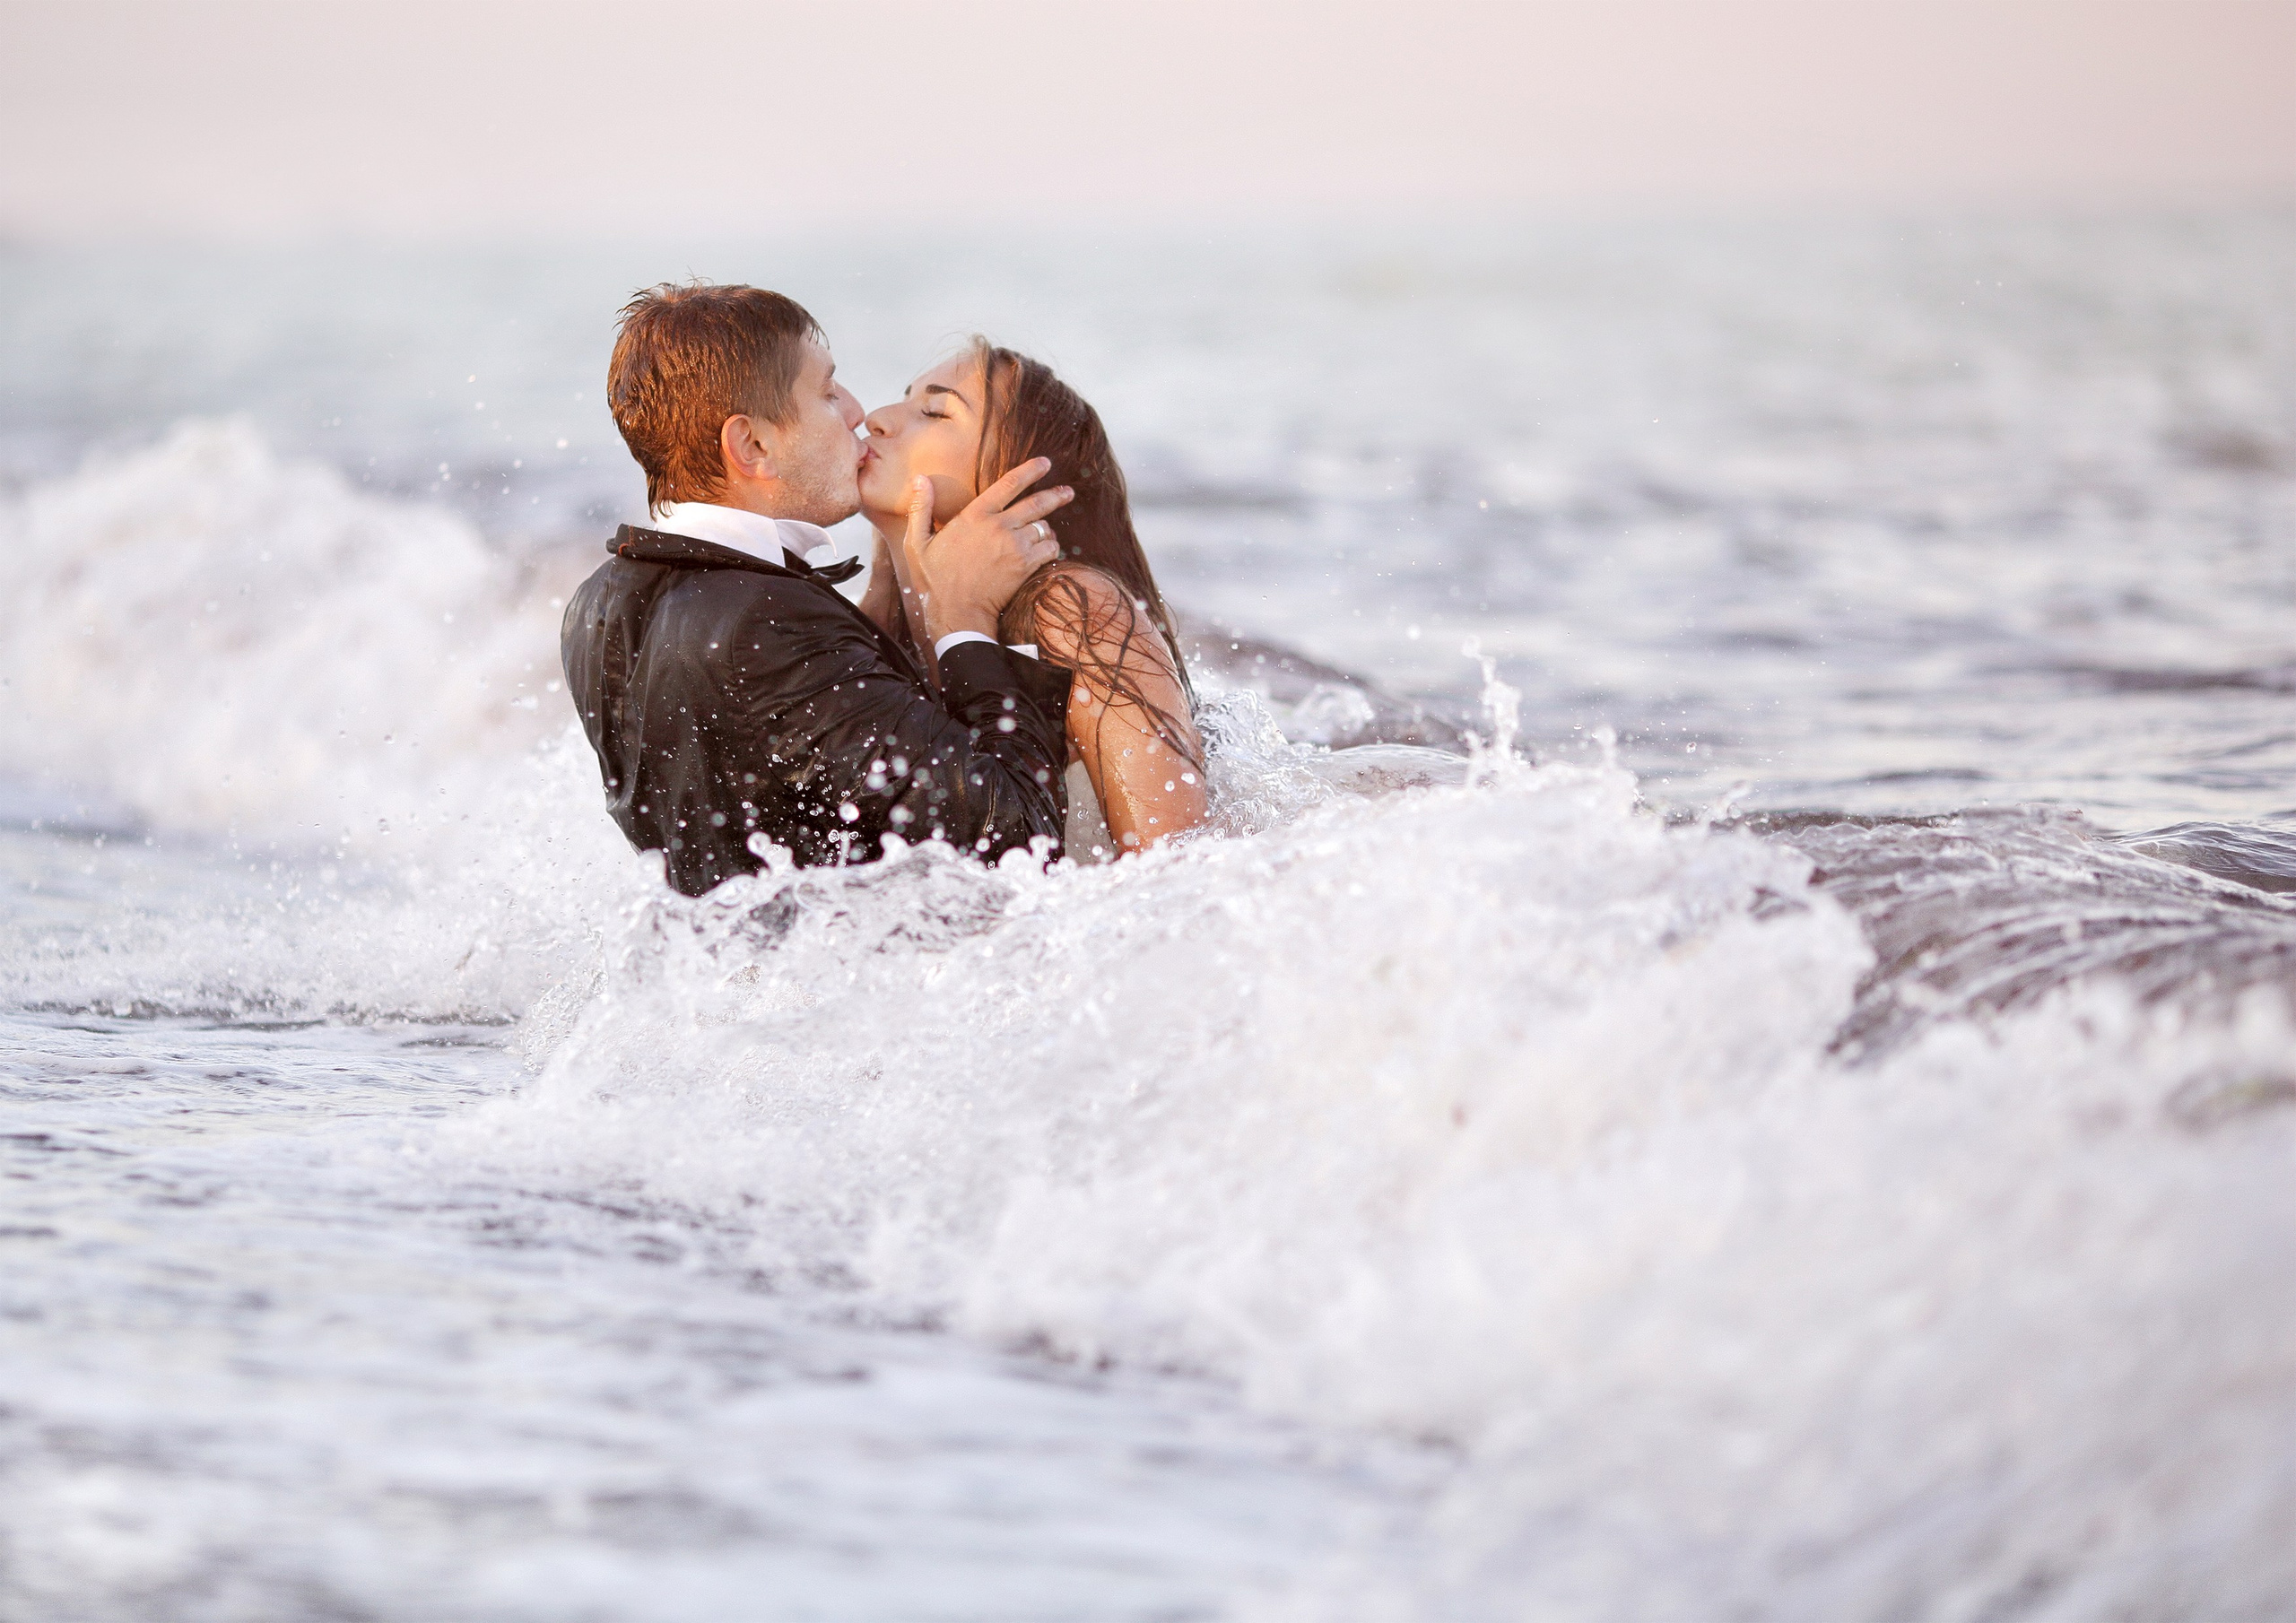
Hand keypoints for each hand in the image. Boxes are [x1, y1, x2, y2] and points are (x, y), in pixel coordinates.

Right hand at [902, 458, 1069, 644]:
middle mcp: (999, 526)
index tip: (1046, 463)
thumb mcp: (918, 543)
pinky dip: (1051, 548)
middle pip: (1037, 503)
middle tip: (1068, 492)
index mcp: (975, 515)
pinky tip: (1046, 550)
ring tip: (1046, 532)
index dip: (1031, 470)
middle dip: (1056, 495)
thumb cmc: (936, 580)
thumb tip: (920, 478)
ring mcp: (1015, 546)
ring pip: (1044, 527)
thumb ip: (922, 508)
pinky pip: (1050, 549)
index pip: (1009, 483)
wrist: (957, 613)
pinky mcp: (1025, 566)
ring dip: (1047, 528)